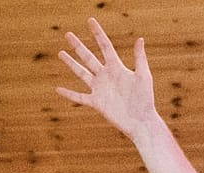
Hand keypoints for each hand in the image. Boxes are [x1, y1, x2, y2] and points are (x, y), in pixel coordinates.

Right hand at [56, 20, 159, 139]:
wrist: (140, 121)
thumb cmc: (145, 98)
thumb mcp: (144, 76)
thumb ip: (139, 58)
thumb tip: (140, 39)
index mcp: (117, 67)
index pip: (105, 46)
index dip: (97, 33)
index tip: (90, 21)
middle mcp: (106, 76)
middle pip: (88, 57)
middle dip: (78, 46)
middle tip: (68, 34)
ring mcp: (100, 89)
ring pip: (81, 73)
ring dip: (71, 63)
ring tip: (61, 53)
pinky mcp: (96, 103)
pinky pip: (79, 97)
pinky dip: (69, 94)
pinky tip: (58, 89)